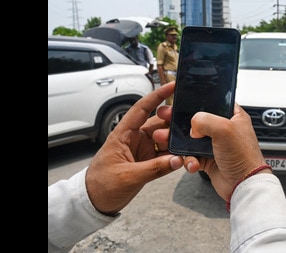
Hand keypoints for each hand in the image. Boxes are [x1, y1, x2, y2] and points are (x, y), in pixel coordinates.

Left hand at [85, 82, 183, 215]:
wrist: (96, 202)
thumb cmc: (101, 184)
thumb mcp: (127, 176)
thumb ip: (154, 169)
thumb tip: (178, 160)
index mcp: (124, 134)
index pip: (142, 109)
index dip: (157, 96)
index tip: (172, 86)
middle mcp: (136, 139)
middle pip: (159, 123)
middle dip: (173, 123)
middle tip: (186, 126)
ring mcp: (144, 150)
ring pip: (166, 139)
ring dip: (177, 142)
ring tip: (186, 146)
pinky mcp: (150, 162)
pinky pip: (168, 156)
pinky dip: (177, 157)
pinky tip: (185, 158)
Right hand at [154, 103, 268, 201]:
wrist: (243, 185)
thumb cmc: (244, 157)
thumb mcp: (225, 129)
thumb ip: (204, 119)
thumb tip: (192, 125)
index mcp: (232, 116)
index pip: (211, 102)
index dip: (195, 101)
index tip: (179, 102)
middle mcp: (223, 129)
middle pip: (196, 120)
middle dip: (179, 122)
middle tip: (166, 119)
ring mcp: (215, 144)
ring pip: (190, 139)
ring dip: (178, 142)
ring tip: (168, 141)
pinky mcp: (208, 159)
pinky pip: (191, 156)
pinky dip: (188, 160)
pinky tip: (192, 163)